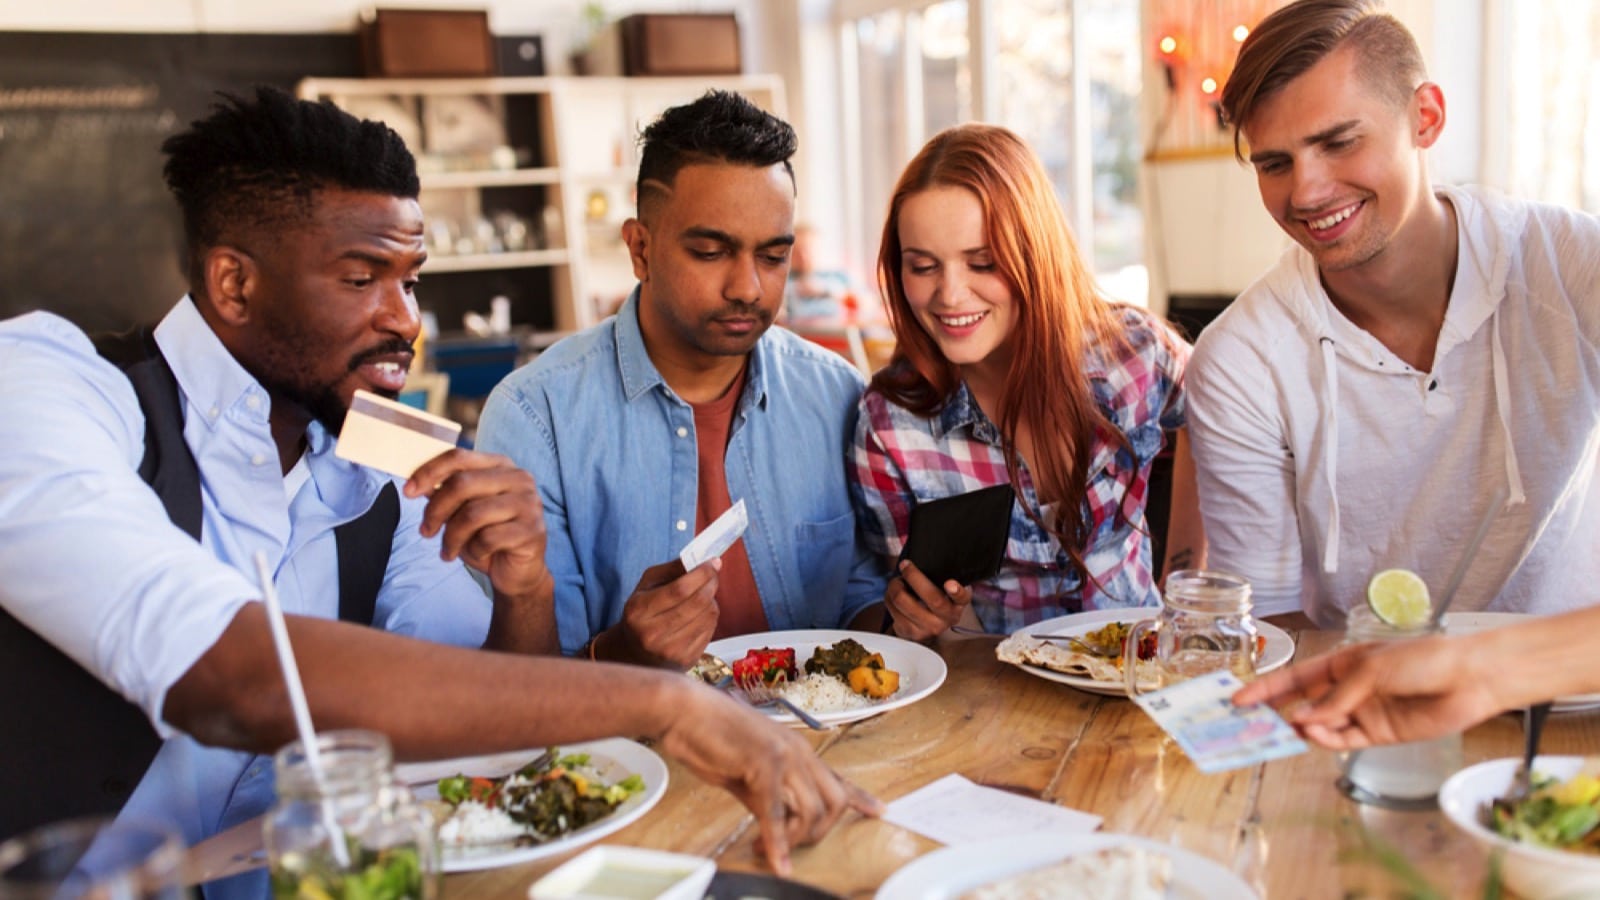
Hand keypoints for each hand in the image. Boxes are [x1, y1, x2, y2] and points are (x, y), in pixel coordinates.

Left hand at [405, 448, 550, 599]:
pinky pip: (488, 538)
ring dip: (451, 537)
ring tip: (447, 551)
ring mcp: (529, 503)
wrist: (518, 572)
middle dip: (436, 511)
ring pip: (472, 514)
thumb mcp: (462, 513)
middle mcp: (519, 479)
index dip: (429, 472)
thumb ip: (445, 494)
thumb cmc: (488, 538)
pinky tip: (478, 554)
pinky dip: (474, 550)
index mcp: (501, 466)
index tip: (408, 492)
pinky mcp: (532, 530)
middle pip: (462, 484)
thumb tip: (417, 484)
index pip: (458, 457)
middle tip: (426, 531)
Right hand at [601, 559, 719, 668]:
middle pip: (697, 603)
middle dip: (711, 583)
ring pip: (707, 616)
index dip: (701, 574)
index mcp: (639, 610)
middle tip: (714, 575)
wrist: (635, 652)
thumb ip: (673, 569)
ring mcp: (669, 650)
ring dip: (711, 601)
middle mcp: (652, 633)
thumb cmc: (643, 611)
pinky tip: (699, 615)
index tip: (713, 563)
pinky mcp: (685, 660)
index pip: (679, 590)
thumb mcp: (648, 585)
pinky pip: (710, 630)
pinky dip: (710, 618)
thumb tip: (704, 560)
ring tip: (702, 597)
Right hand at [657, 681, 882, 873]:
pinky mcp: (763, 763)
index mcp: (797, 749)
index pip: (837, 777)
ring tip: (766, 849)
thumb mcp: (745, 773)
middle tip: (789, 846)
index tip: (879, 811)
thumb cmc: (709, 737)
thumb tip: (776, 823)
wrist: (684, 710)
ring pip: (811, 811)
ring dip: (793, 840)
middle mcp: (798, 750)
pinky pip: (777, 813)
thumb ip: (765, 796)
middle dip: (817, 832)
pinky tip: (775, 862)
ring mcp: (784, 755)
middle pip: (834, 801)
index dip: (860, 797)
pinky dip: (777, 842)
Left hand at [886, 560, 970, 639]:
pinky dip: (888, 596)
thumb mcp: (945, 591)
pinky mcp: (909, 632)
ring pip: (903, 602)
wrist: (925, 627)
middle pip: (931, 598)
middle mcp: (946, 619)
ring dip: (895, 585)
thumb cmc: (935, 600)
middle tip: (905, 565)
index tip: (949, 583)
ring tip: (897, 581)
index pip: (962, 598)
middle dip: (914, 577)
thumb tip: (928, 560)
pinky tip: (894, 594)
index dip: (957, 591)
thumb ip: (941, 578)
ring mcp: (927, 628)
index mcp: (957, 605)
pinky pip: (892, 609)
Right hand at [1231, 633, 1502, 748]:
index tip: (1238, 700)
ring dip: (1304, 729)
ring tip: (1291, 729)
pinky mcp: (1379, 735)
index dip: (1266, 688)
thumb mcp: (1370, 670)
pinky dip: (1328, 740)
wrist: (1469, 679)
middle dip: (1277, 714)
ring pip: (1321, 726)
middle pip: (1303, 705)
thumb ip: (1336, 698)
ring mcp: (1362, 713)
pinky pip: (1344, 741)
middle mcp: (1348, 690)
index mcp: (1341, 664)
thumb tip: (1303, 720)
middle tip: (1254, 726)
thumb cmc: (1422, 660)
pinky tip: (1320, 734)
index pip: (1295, 678)